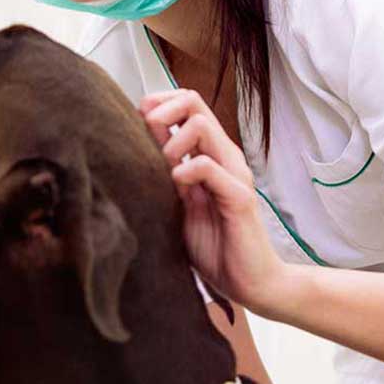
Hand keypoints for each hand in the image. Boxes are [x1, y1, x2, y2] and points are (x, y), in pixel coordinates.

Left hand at [139, 90, 285, 314]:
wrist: (248, 280)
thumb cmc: (213, 243)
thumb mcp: (178, 201)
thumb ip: (164, 173)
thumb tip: (134, 148)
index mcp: (209, 153)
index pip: (186, 102)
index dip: (158, 103)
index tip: (136, 120)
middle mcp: (224, 156)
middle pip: (192, 102)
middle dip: (161, 111)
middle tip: (146, 139)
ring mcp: (234, 173)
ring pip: (201, 126)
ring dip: (171, 142)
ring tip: (163, 169)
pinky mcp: (238, 197)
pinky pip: (209, 167)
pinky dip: (187, 170)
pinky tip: (177, 184)